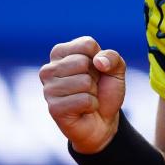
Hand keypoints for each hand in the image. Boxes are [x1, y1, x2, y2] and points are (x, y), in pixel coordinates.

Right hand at [40, 36, 126, 153]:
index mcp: (61, 53)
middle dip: (95, 77)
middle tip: (90, 87)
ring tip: (86, 97)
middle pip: (83, 62)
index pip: (87, 44)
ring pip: (84, 82)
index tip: (96, 71)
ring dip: (93, 93)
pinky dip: (91, 105)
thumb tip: (98, 62)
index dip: (100, 59)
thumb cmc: (104, 90)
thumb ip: (112, 57)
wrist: (103, 120)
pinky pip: (84, 100)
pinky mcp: (53, 108)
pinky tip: (84, 110)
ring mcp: (48, 89)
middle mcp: (49, 69)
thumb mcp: (116, 69)